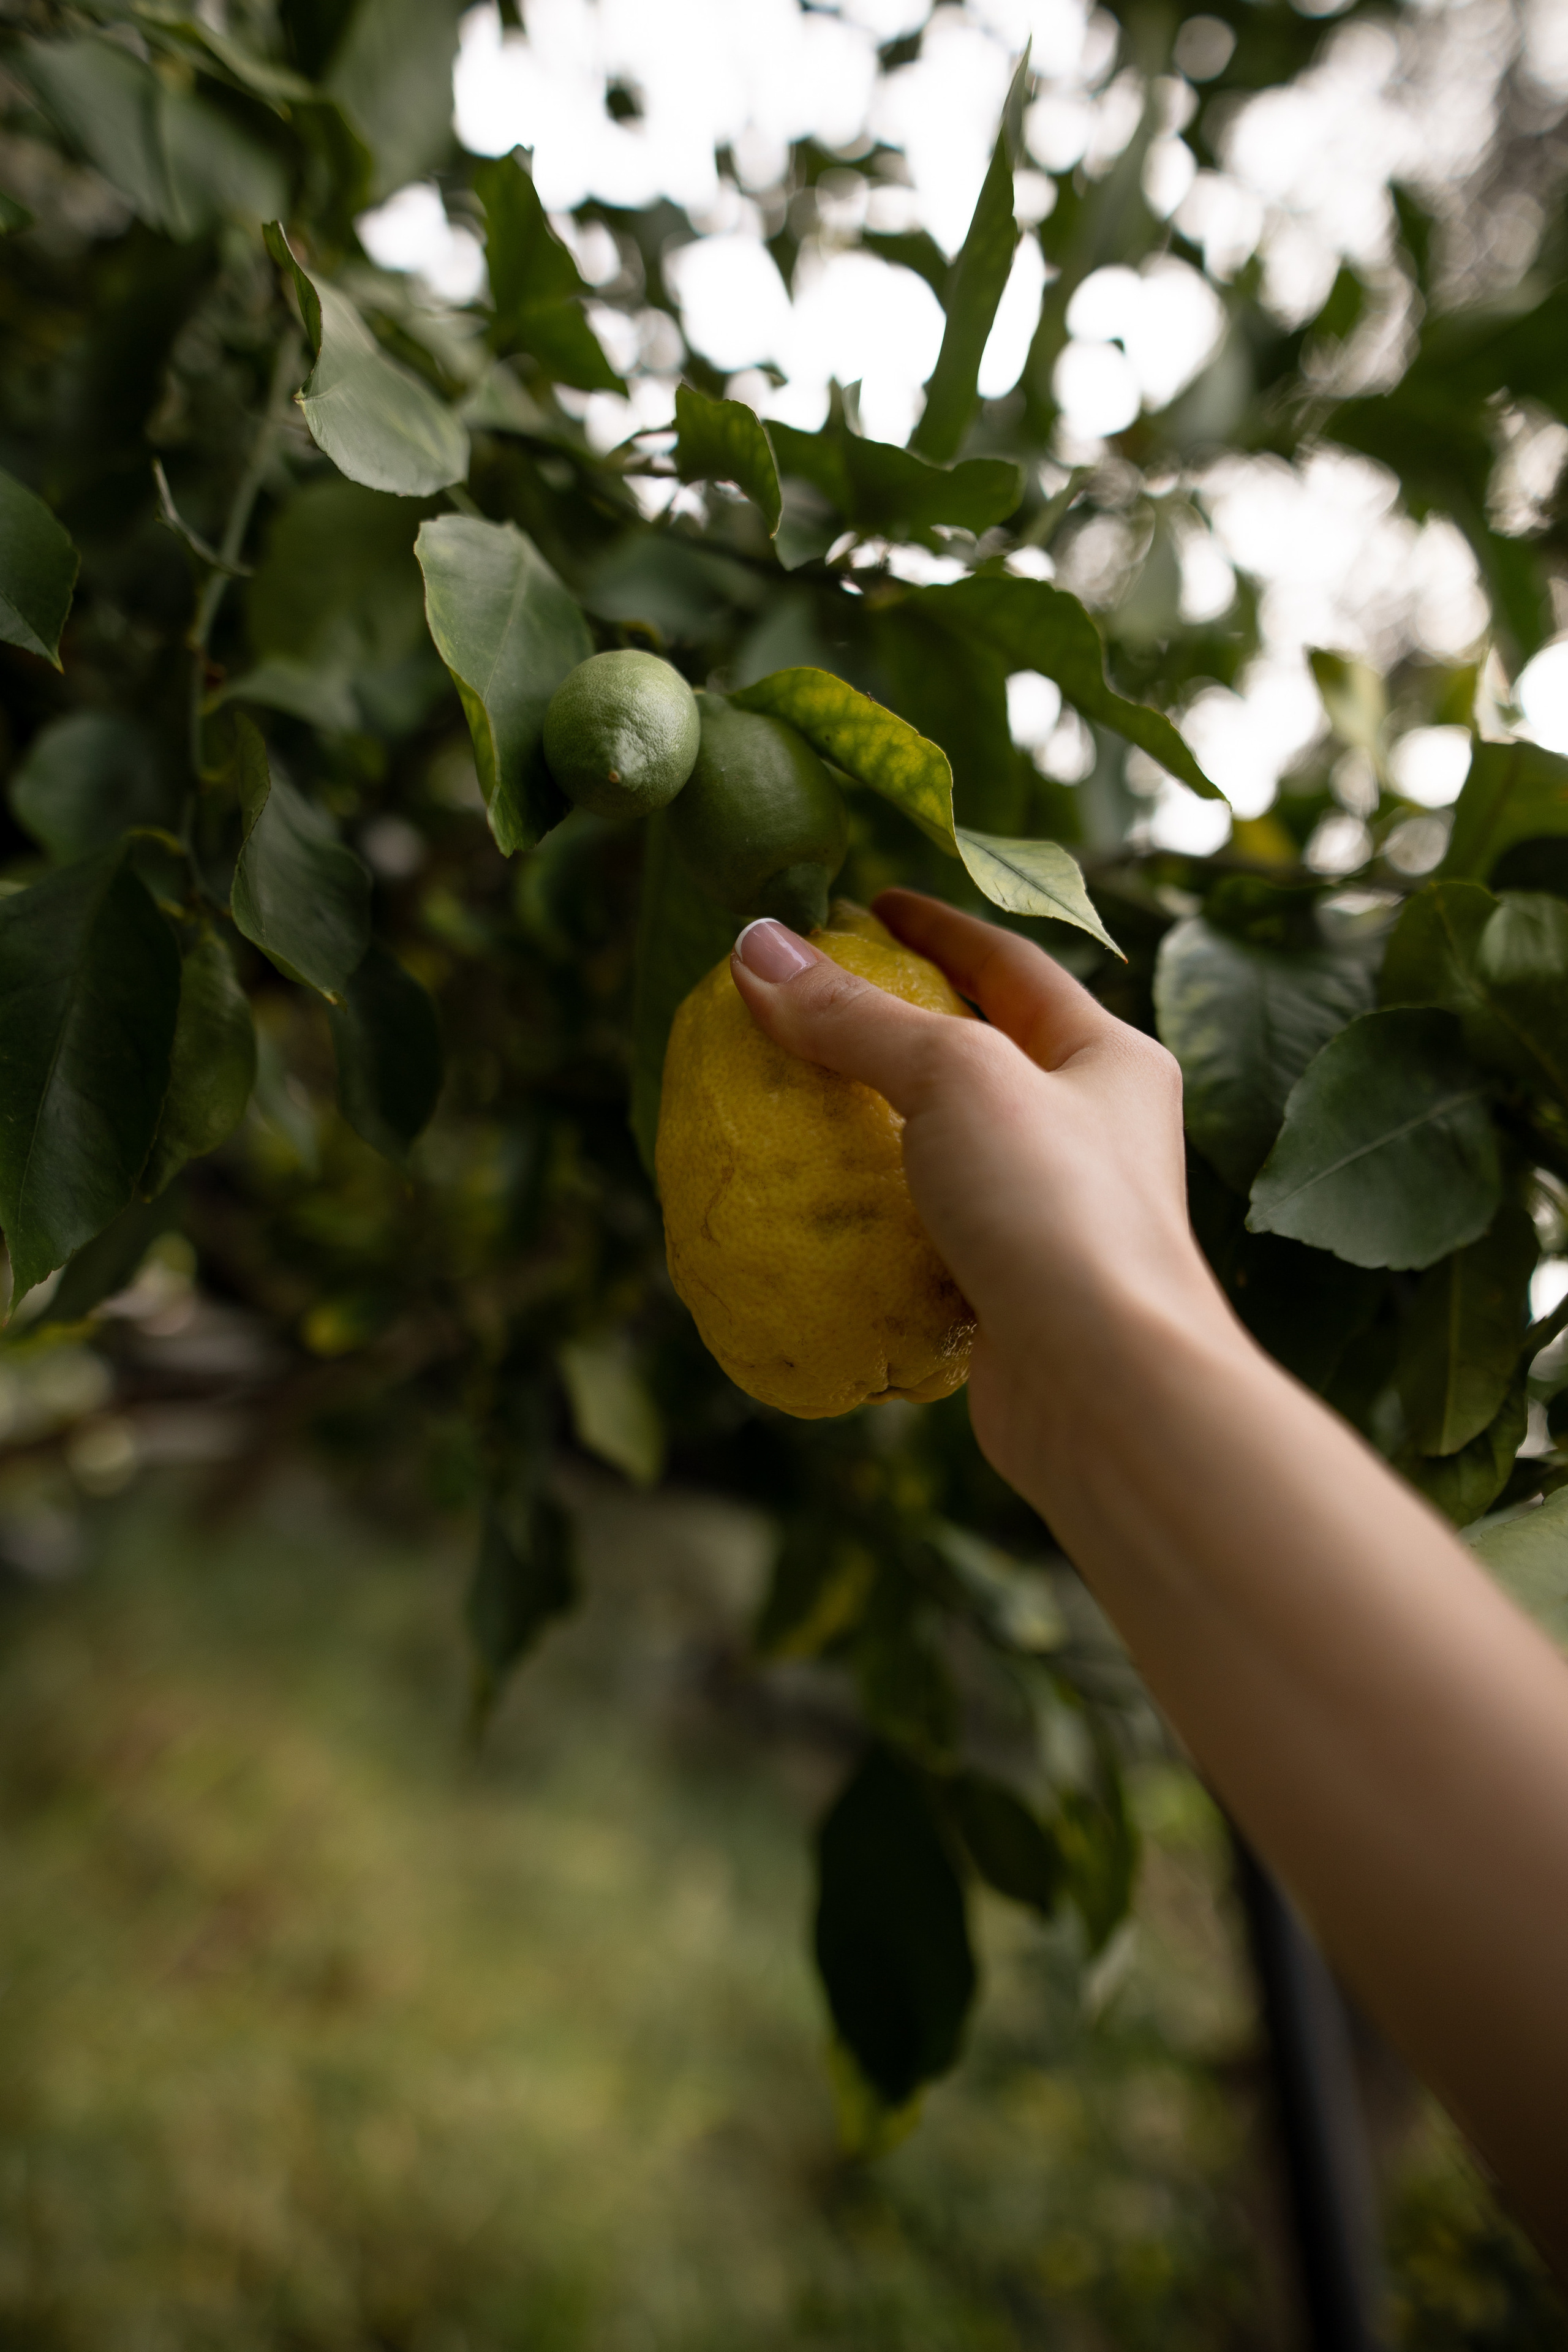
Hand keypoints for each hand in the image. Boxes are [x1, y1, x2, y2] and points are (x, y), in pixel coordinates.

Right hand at [729, 890, 1232, 1498]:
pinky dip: (875, 1219)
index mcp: (1111, 1059)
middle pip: (985, 1054)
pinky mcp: (1014, 1294)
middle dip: (903, 1025)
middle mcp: (1097, 1133)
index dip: (939, 926)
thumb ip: (855, 1015)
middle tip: (813, 1001)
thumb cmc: (1055, 1208)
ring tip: (794, 1102)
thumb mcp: (953, 1078)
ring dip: (881, 1128)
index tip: (871, 902)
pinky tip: (815, 1214)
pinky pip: (931, 1236)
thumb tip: (753, 945)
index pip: (1013, 964)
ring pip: (954, 1150)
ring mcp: (1055, 1218)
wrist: (1107, 1390)